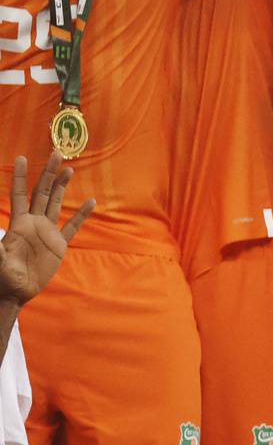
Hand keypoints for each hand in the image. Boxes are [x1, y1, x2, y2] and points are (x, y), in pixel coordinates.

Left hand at [0, 153, 93, 307]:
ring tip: (69, 169)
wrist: (16, 290)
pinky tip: (90, 202)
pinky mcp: (59, 245)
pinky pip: (72, 227)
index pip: (19, 194)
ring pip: (56, 203)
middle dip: (48, 173)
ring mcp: (47, 232)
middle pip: (42, 192)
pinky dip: (82, 215)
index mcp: (18, 223)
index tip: (22, 158)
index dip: (20, 177)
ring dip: (62, 187)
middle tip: (56, 154)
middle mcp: (33, 222)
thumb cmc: (3, 275)